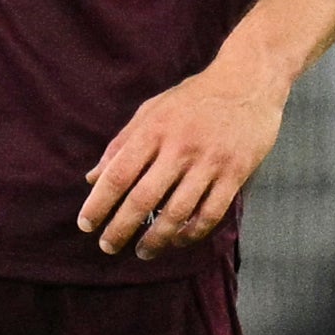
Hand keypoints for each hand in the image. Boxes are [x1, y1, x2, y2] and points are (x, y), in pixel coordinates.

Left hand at [81, 58, 286, 255]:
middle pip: (144, 199)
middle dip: (121, 228)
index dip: (99, 203)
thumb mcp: (152, 110)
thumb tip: (93, 178)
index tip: (86, 224)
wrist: (248, 82)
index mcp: (154, 131)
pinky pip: (211, 213)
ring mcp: (210, 162)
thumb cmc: (194, 97)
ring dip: (156, 238)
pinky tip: (179, 240)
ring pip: (178, 213)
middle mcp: (180, 148)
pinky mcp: (236, 173)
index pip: (118, 174)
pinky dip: (193, 232)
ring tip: (143, 252)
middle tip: (108, 247)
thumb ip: (122, 144)